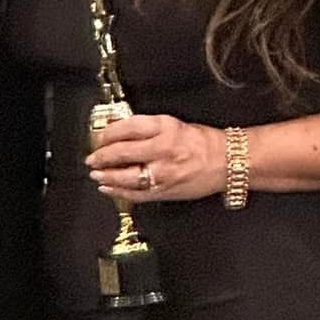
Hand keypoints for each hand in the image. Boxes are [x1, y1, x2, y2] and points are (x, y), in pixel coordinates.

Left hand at [87, 115, 225, 202]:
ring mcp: (163, 172)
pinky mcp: (165, 190)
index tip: (98, 137)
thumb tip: (117, 131)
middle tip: (92, 158)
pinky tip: (108, 189)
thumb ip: (147, 129)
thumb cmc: (203, 142)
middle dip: (101, 156)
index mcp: (165, 128)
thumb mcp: (174, 125)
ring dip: (106, 176)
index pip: (126, 128)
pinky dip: (119, 192)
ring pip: (126, 176)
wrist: (227, 162)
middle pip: (122, 152)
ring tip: (96, 174)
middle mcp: (163, 149)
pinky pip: (136, 194)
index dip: (107, 134)